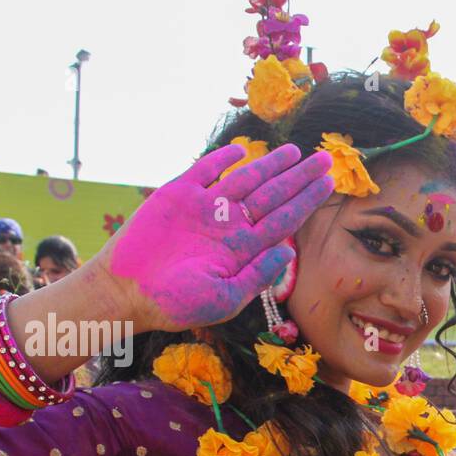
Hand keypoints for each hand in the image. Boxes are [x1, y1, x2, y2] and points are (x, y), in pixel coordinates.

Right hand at [91, 143, 334, 331]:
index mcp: (243, 250)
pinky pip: (205, 171)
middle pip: (272, 196)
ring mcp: (205, 208)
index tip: (329, 184)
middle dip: (299, 178)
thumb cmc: (176, 304)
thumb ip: (257, 276)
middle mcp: (229, 226)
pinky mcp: (178, 194)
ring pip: (245, 179)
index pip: (283, 220)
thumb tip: (288, 253)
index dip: (306, 201)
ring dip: (270, 165)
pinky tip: (243, 151)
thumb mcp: (225, 299)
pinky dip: (222, 159)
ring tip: (296, 151)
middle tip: (325, 160)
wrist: (127, 291)